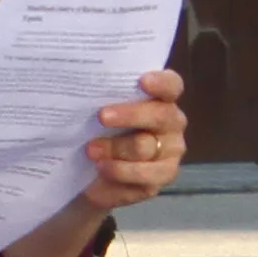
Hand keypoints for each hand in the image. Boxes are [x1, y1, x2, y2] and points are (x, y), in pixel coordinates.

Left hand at [77, 68, 188, 217]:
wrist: (91, 173)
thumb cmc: (99, 131)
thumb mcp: (97, 112)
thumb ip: (103, 98)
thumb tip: (85, 85)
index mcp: (161, 98)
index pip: (171, 85)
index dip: (161, 83)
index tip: (142, 81)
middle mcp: (172, 122)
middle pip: (160, 115)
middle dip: (130, 115)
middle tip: (102, 116)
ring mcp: (171, 150)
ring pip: (145, 146)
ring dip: (114, 147)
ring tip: (91, 149)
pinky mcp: (163, 175)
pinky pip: (143, 173)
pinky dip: (120, 170)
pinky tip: (102, 167)